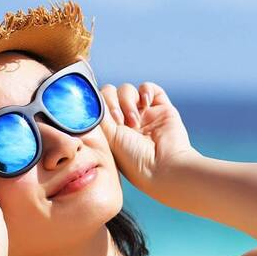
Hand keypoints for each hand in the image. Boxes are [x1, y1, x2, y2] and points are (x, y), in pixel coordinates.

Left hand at [99, 82, 198, 196]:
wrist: (164, 167)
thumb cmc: (134, 160)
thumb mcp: (108, 138)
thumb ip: (99, 116)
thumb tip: (92, 97)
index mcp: (110, 131)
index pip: (98, 105)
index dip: (99, 105)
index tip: (104, 118)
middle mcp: (126, 122)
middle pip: (111, 94)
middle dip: (112, 103)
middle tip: (119, 122)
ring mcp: (144, 115)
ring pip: (127, 90)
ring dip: (127, 102)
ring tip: (134, 122)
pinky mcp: (161, 109)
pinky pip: (148, 88)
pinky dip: (145, 91)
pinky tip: (145, 103)